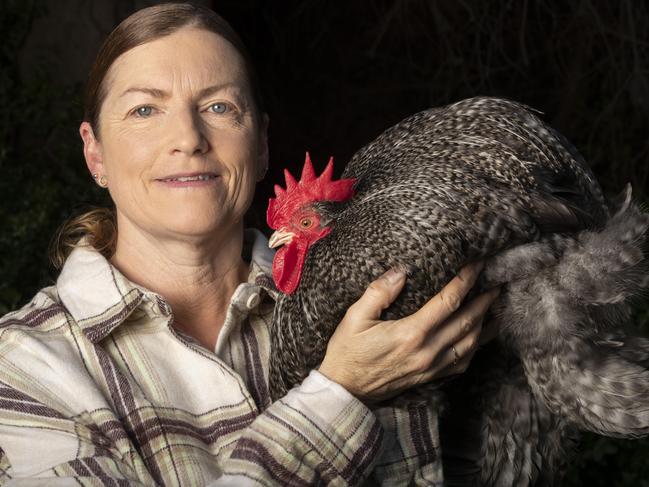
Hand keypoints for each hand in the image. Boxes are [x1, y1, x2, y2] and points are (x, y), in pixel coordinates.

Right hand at [317, 263, 499, 401]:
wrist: (345, 390)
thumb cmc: (347, 351)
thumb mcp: (354, 317)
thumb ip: (378, 292)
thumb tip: (401, 271)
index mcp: (410, 333)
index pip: (448, 302)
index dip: (466, 281)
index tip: (477, 265)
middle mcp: (427, 351)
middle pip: (467, 322)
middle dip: (485, 300)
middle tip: (497, 282)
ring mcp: (431, 367)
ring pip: (471, 343)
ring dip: (486, 322)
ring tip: (495, 306)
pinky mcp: (430, 377)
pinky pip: (462, 362)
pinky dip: (476, 347)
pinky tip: (480, 336)